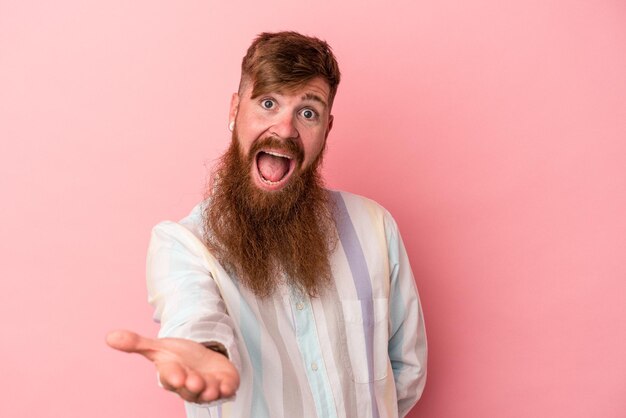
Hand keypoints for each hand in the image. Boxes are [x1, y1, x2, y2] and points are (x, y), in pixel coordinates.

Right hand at [106, 330, 238, 403]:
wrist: (202, 359)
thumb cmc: (179, 357)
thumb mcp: (159, 346)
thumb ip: (136, 343)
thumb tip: (109, 336)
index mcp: (172, 374)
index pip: (170, 376)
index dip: (173, 376)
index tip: (176, 375)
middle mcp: (189, 384)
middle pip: (189, 388)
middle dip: (192, 385)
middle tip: (194, 381)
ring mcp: (207, 386)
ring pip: (207, 392)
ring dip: (210, 390)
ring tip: (211, 387)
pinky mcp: (223, 384)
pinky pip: (226, 390)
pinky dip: (228, 389)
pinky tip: (229, 386)